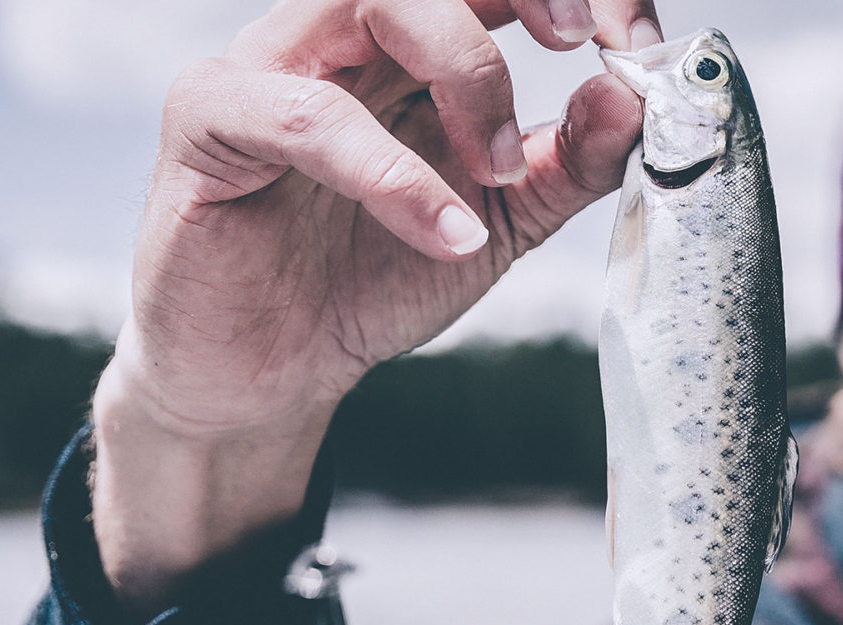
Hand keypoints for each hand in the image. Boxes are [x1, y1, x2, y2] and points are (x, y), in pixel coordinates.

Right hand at [90, 0, 659, 607]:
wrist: (273, 371)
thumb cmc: (371, 279)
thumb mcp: (502, 222)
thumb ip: (568, 164)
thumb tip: (631, 98)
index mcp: (411, 46)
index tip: (632, 41)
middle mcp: (339, 35)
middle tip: (586, 46)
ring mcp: (269, 64)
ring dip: (465, 71)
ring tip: (499, 175)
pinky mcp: (210, 119)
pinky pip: (305, 114)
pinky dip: (392, 172)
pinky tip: (448, 234)